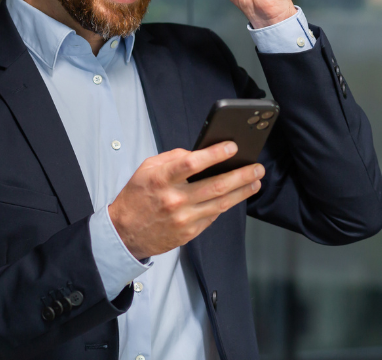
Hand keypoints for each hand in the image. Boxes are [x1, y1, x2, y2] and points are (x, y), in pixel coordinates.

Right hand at [106, 141, 264, 259]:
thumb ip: (172, 157)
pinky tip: (236, 196)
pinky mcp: (189, 233)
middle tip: (257, 167)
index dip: (215, 154)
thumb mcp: (146, 169)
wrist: (124, 234)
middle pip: (215, 185)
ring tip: (256, 181)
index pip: (192, 163)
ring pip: (221, 203)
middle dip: (241, 175)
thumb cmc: (136, 197)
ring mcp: (183, 219)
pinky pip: (213, 216)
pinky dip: (226, 205)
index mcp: (161, 179)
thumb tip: (199, 152)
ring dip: (242, 191)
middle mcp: (174, 200)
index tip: (232, 147)